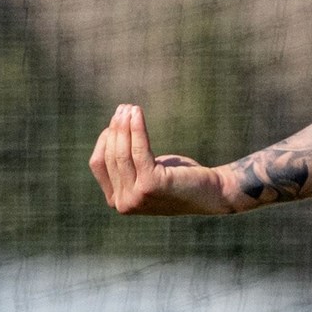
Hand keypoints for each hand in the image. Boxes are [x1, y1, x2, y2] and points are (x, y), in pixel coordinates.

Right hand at [88, 104, 231, 214]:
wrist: (212, 192)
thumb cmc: (180, 179)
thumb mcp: (146, 173)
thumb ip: (127, 164)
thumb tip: (111, 133)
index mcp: (117, 201)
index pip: (98, 165)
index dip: (104, 140)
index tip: (115, 122)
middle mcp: (124, 203)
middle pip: (111, 157)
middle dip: (116, 129)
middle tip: (124, 108)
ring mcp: (136, 196)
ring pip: (122, 153)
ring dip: (125, 126)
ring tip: (130, 108)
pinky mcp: (151, 185)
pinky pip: (139, 150)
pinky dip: (137, 129)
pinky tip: (137, 113)